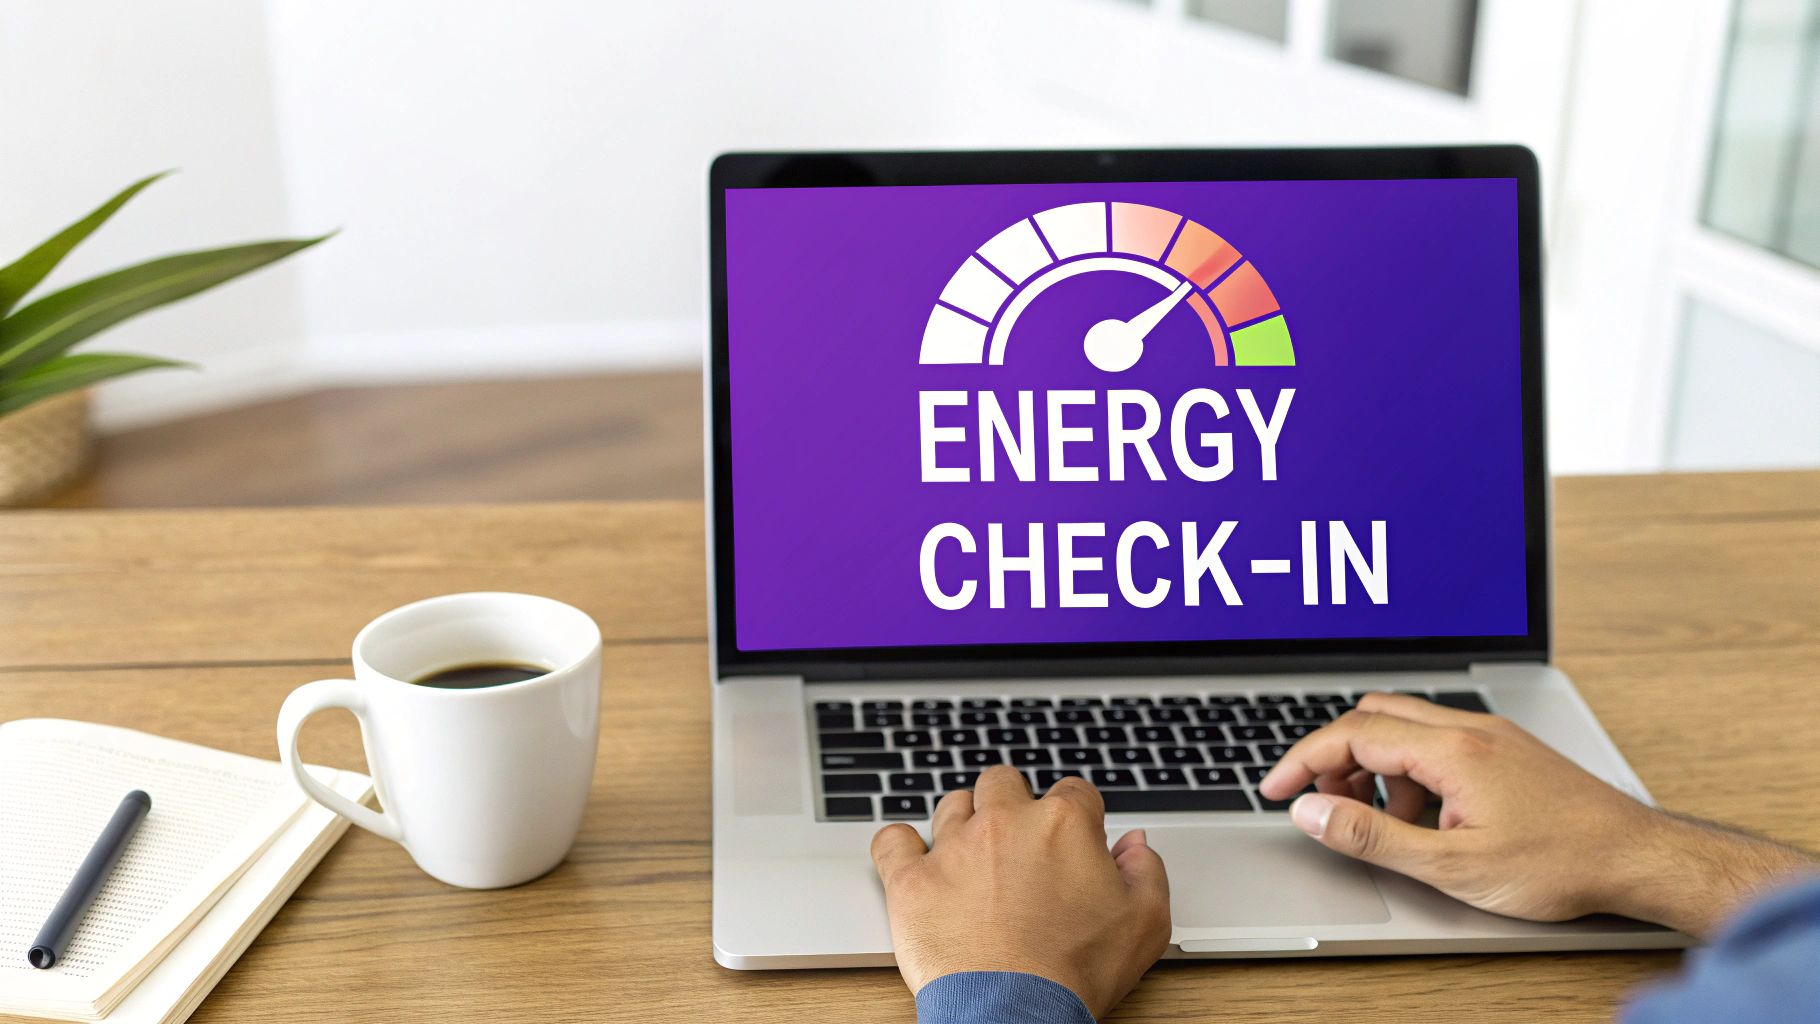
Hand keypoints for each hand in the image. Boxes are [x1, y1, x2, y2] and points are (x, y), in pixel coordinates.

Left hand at [870, 765, 1170, 1016]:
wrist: (1014, 1012)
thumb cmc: (1077, 973)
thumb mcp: (1145, 924)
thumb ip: (1145, 871)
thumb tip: (1135, 844)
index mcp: (1063, 824)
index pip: (1074, 791)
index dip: (1078, 816)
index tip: (1073, 842)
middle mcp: (1006, 822)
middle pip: (1004, 781)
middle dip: (1013, 802)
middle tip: (1018, 841)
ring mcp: (954, 846)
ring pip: (952, 804)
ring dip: (963, 821)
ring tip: (971, 855)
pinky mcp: (912, 879)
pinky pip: (892, 840)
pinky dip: (899, 845)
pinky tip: (911, 858)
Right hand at [1259, 693, 1815, 937]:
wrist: (1638, 859)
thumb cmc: (1560, 863)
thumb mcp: (1451, 866)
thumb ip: (1371, 838)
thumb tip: (1312, 813)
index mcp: (1451, 749)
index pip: (1351, 733)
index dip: (1302, 761)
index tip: (1274, 789)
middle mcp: (1470, 729)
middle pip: (1373, 716)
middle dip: (1336, 757)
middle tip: (1325, 803)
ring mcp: (1492, 735)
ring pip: (1407, 731)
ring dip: (1378, 771)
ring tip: (1389, 827)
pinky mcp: (1507, 750)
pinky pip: (1440, 746)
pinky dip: (1414, 776)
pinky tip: (1431, 823)